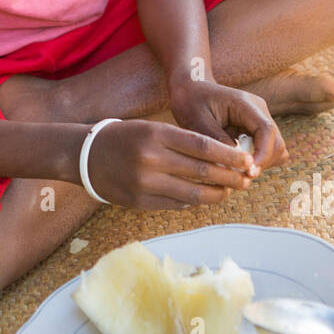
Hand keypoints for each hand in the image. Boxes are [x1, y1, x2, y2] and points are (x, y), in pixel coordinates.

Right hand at [84, 117, 257, 210]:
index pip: (203, 146)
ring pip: (192, 194)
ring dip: (216, 194)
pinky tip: (202, 197)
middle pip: (202, 171)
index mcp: (156, 134)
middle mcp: (151, 159)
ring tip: (229, 192)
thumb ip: (182, 142)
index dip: (230, 155)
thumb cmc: (126, 138)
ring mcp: (144, 183)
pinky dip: (193, 201)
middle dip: (230, 176)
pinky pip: (175, 204)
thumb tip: (222, 159)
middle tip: (247, 179)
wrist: (86, 156)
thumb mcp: (152, 129)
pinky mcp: (139, 202)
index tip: (247, 159)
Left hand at [167, 76, 288, 174]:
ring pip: (276, 149)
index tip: (250, 173)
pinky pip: (266, 150)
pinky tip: (237, 163)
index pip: (267, 131)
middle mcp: (259, 110)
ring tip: (236, 168)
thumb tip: (236, 166)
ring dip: (261, 163)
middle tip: (240, 177)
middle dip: (262, 163)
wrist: (190, 88)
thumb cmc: (190, 102)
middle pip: (277, 143)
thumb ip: (217, 142)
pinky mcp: (256, 129)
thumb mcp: (198, 122)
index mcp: (245, 104)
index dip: (263, 155)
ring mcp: (260, 119)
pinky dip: (256, 160)